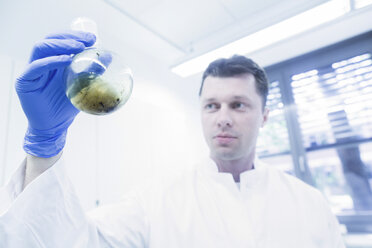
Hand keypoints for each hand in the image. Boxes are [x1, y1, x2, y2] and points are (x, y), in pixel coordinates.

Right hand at [16, 31, 95, 157]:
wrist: (55, 126)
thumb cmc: (67, 106)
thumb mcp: (84, 86)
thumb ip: (93, 71)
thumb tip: (108, 56)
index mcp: (53, 61)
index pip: (60, 41)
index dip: (75, 36)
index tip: (93, 38)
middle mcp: (41, 63)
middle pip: (50, 40)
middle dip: (69, 37)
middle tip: (87, 41)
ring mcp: (32, 71)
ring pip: (41, 48)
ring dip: (61, 45)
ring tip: (78, 47)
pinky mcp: (25, 82)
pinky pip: (36, 67)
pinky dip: (52, 61)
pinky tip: (67, 60)